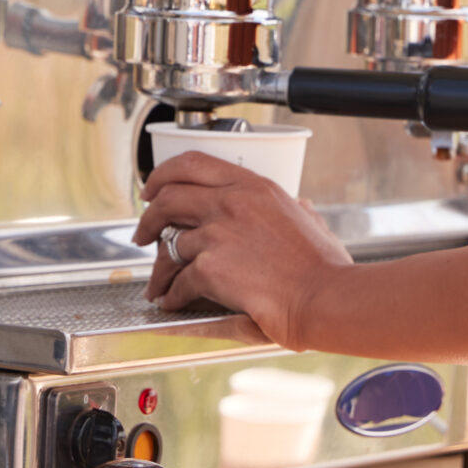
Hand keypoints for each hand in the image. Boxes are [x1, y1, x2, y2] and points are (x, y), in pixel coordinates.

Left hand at [132, 152, 352, 347]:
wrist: (324, 298)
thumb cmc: (324, 268)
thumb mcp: (314, 224)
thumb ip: (301, 212)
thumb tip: (303, 208)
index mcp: (254, 187)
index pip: (194, 163)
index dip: (163, 174)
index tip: (153, 189)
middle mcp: (232, 203)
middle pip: (168, 197)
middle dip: (147, 217)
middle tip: (143, 233)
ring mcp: (219, 234)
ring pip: (168, 246)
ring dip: (158, 269)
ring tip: (157, 284)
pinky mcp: (211, 268)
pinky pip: (178, 281)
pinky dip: (171, 295)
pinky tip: (172, 304)